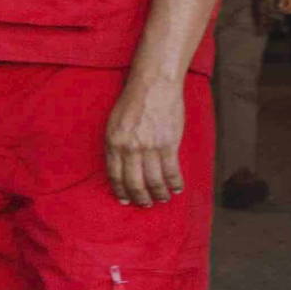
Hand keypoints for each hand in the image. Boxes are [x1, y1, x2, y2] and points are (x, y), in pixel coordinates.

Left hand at [105, 71, 184, 205]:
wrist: (153, 85)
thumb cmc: (132, 101)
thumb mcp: (114, 123)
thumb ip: (116, 144)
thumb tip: (120, 165)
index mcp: (113, 143)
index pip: (115, 175)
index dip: (121, 191)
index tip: (125, 200)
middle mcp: (130, 149)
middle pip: (134, 182)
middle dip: (140, 197)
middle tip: (145, 204)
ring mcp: (150, 148)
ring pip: (154, 180)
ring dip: (158, 193)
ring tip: (162, 199)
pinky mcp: (168, 144)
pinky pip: (171, 170)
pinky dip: (175, 183)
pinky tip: (177, 189)